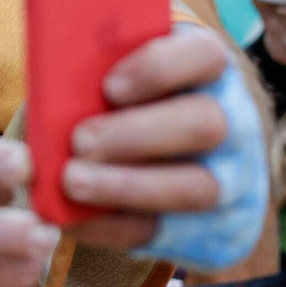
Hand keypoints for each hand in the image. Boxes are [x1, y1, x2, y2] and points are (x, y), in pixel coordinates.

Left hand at [61, 25, 229, 249]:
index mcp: (210, 69)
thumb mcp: (122, 65)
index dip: (158, 70)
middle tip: (80, 141)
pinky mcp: (209, 226)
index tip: (109, 86)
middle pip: (203, 125)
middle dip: (136, 134)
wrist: (164, 140)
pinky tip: (70, 217)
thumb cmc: (130, 93)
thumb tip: (50, 70)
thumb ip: (98, 63)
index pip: (203, 56)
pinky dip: (111, 226)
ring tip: (73, 182)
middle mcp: (234, 122)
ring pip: (194, 187)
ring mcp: (229, 179)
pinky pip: (164, 230)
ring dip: (127, 186)